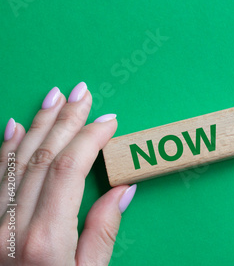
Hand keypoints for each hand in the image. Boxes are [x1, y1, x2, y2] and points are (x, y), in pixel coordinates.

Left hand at [0, 82, 135, 264]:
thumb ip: (103, 232)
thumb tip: (123, 188)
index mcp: (46, 239)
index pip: (70, 168)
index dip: (90, 138)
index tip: (109, 121)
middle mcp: (12, 226)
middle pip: (43, 156)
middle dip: (66, 119)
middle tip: (83, 93)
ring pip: (16, 159)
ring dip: (38, 123)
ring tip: (54, 96)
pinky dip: (6, 147)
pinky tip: (16, 126)